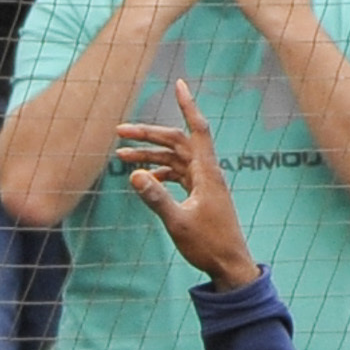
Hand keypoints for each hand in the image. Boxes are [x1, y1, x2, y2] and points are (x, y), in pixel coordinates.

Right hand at [117, 76, 260, 287]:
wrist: (230, 265)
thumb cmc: (209, 245)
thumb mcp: (178, 222)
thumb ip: (156, 198)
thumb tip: (134, 175)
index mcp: (207, 173)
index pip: (196, 130)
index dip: (187, 106)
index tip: (179, 84)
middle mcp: (207, 172)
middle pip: (176, 142)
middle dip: (148, 134)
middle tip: (120, 130)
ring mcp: (204, 183)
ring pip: (174, 158)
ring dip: (150, 154)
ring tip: (121, 156)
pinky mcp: (201, 194)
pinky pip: (178, 173)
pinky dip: (160, 171)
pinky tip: (144, 177)